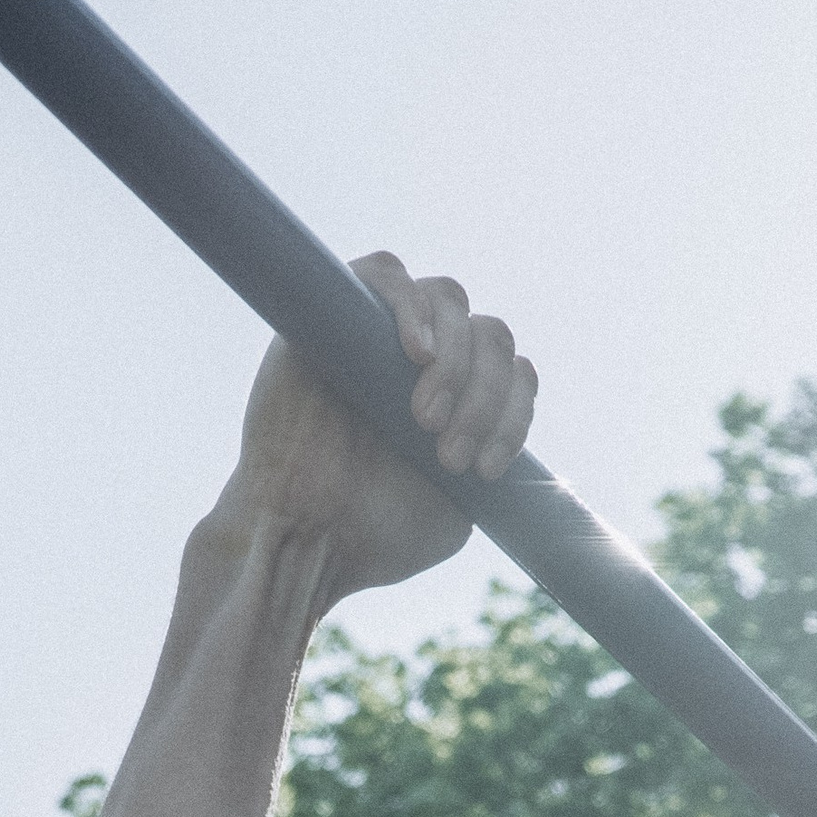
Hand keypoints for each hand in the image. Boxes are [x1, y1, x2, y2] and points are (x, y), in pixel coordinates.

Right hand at [215, 257, 537, 605]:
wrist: (302, 542)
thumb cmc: (371, 536)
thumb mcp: (454, 513)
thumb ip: (487, 461)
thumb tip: (514, 423)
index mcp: (458, 399)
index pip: (513, 371)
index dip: (512, 413)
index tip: (486, 471)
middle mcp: (422, 360)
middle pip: (489, 333)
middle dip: (483, 396)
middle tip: (448, 455)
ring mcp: (379, 332)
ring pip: (449, 299)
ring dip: (454, 362)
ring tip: (424, 420)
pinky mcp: (331, 315)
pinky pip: (387, 273)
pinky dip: (412, 306)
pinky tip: (417, 354)